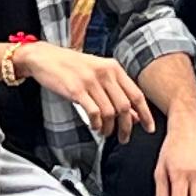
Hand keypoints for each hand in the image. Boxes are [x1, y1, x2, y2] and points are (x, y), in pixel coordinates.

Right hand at [24, 43, 155, 139]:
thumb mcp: (98, 74)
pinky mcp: (76, 90)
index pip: (136, 94)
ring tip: (105, 132)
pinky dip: (96, 124)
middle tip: (124, 138)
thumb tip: (133, 115)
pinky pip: (93, 112)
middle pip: (124, 107)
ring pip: (109, 112)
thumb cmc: (72, 66)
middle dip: (126, 127)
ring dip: (109, 127)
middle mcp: (105, 73)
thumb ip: (115, 92)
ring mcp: (91, 81)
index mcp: (114, 68)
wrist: (45, 57)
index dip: (145, 114)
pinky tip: (94, 126)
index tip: (149, 127)